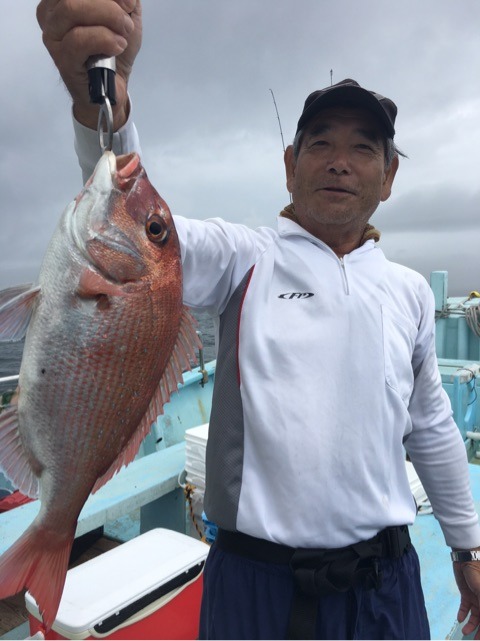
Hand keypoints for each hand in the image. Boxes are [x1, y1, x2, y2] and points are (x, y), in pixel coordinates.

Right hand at [36, 0, 141, 130]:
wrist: (113, 87)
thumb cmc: (114, 50)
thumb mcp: (124, 16)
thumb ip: (121, 0)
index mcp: (61, 1)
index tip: (129, 4)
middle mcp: (51, 15)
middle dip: (108, 5)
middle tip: (127, 22)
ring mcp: (53, 37)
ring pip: (72, 9)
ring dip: (108, 19)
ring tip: (123, 36)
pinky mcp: (62, 59)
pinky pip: (78, 39)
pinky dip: (104, 40)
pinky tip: (117, 46)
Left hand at [453, 561, 479, 637]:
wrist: (467, 557)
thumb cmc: (479, 572)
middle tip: (474, 639)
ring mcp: (476, 597)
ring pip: (475, 616)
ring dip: (471, 624)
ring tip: (465, 631)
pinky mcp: (466, 593)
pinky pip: (465, 607)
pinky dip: (463, 613)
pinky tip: (460, 619)